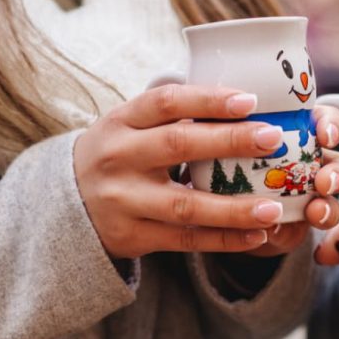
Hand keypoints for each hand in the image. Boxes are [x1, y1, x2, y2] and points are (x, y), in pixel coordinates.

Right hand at [74, 84, 320, 258]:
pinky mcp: (131, 236)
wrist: (64, 204)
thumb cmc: (120, 154)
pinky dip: (224, 239)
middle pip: (178, 145)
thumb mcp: (131, 126)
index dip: (208, 99)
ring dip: (234, 208)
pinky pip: (185, 240)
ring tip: (274, 208)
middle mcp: (119, 157)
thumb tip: (248, 100)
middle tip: (273, 139)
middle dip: (230, 141)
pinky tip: (257, 235)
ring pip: (184, 204)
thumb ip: (175, 114)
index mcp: (122, 121)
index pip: (166, 102)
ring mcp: (122, 200)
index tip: (250, 100)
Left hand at [246, 105, 338, 256]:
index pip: (325, 121)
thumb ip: (241, 181)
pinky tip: (326, 249)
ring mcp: (318, 196)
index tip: (325, 135)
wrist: (235, 226)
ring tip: (316, 214)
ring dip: (332, 206)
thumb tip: (253, 197)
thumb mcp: (229, 175)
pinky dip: (332, 241)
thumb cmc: (231, 184)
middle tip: (323, 183)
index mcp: (297, 136)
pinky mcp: (315, 226)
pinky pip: (336, 233)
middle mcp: (315, 163)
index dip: (331, 125)